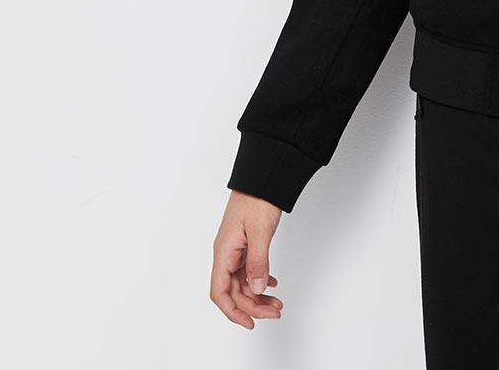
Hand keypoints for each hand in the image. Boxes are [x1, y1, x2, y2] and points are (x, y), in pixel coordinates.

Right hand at [210, 189, 285, 327]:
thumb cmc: (257, 197)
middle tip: (275, 311)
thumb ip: (258, 262)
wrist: (264, 175)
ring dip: (258, 294)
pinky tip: (272, 283)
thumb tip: (255, 289)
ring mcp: (236, 247)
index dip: (233, 311)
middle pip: (234, 290)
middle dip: (253, 305)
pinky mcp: (246, 242)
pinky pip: (249, 268)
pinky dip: (260, 279)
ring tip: (277, 302)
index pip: (220, 291)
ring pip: (243, 281)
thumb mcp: (260, 232)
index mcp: (224, 252)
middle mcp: (227, 252)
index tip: (249, 323)